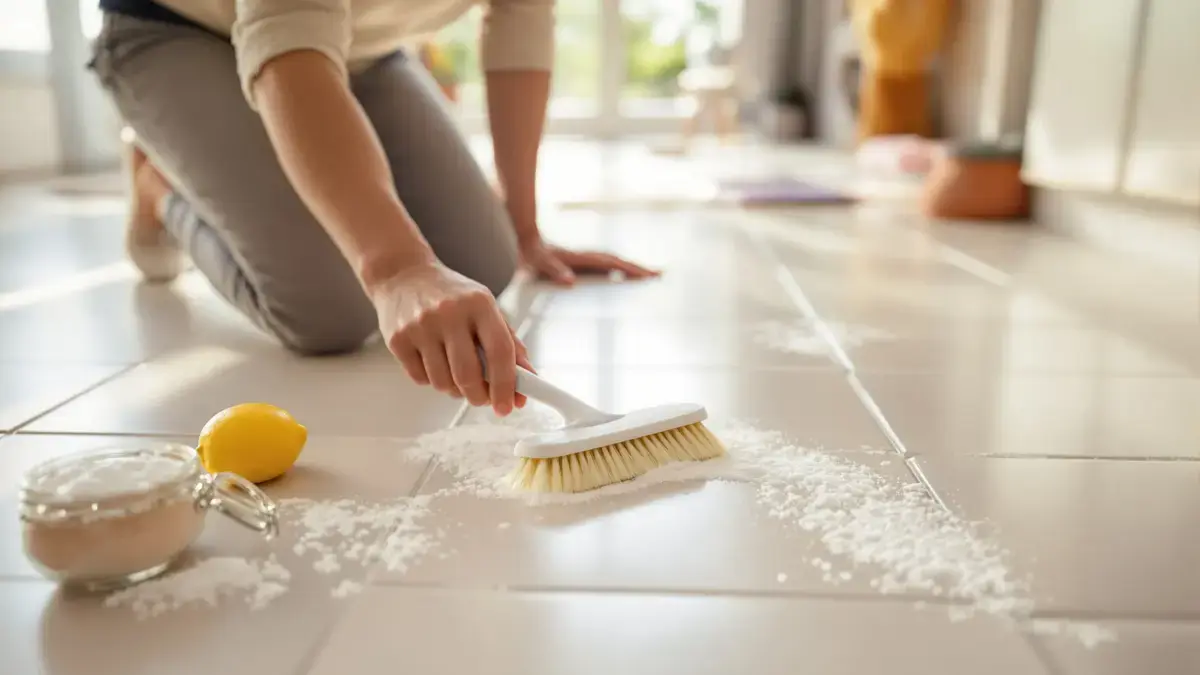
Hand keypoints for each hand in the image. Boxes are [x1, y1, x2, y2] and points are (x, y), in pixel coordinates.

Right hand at [370, 262, 533, 414]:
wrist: (403, 275)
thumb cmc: (453, 297)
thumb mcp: (486, 309)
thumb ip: (510, 344)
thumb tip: (528, 382)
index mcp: (479, 303)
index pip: (500, 351)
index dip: (506, 385)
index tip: (508, 407)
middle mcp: (448, 313)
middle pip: (468, 375)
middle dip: (479, 397)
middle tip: (483, 399)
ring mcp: (420, 326)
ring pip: (443, 382)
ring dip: (454, 390)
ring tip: (456, 373)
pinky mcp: (397, 339)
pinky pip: (420, 379)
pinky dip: (432, 380)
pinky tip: (433, 361)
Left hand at [519, 238, 660, 286]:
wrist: (528, 240)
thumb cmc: (533, 255)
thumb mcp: (541, 263)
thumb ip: (554, 271)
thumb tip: (571, 281)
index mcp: (583, 258)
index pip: (612, 264)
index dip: (630, 270)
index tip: (647, 275)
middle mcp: (589, 257)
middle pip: (620, 262)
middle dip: (639, 269)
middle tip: (659, 275)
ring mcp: (588, 259)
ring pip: (615, 263)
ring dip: (632, 269)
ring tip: (650, 276)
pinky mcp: (584, 263)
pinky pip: (607, 267)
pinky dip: (620, 270)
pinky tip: (625, 278)